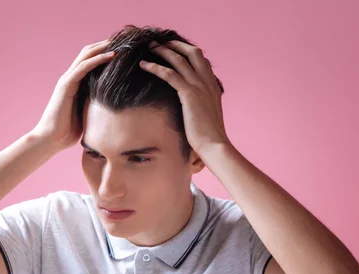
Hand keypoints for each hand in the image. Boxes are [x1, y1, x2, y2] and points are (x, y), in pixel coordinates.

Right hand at [32, 39, 115, 150]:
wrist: (51, 139)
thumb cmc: (67, 131)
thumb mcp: (87, 114)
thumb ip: (95, 105)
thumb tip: (113, 106)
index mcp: (75, 84)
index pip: (90, 61)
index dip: (104, 53)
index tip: (122, 50)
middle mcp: (70, 78)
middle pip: (88, 53)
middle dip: (105, 45)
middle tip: (123, 41)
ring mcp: (67, 80)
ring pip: (86, 56)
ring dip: (103, 48)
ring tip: (120, 42)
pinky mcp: (66, 85)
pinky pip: (83, 67)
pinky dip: (97, 59)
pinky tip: (110, 55)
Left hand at [139, 40, 229, 154]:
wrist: (214, 145)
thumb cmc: (208, 137)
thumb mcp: (207, 117)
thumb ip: (201, 106)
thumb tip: (192, 109)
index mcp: (213, 87)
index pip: (202, 61)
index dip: (188, 52)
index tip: (175, 50)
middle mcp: (208, 82)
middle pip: (193, 52)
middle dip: (176, 45)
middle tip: (160, 43)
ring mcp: (199, 87)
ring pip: (179, 60)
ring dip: (163, 51)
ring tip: (150, 47)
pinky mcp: (189, 94)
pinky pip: (170, 74)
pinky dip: (155, 67)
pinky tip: (144, 65)